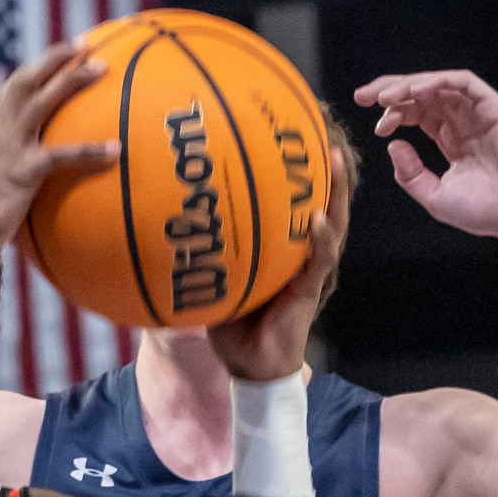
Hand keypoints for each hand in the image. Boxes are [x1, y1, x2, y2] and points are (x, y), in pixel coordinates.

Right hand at [0, 44, 120, 270]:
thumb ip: (10, 172)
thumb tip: (31, 183)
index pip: (10, 91)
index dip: (35, 68)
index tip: (59, 53)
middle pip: (26, 81)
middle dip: (55, 58)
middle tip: (85, 44)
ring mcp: (10, 150)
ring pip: (43, 101)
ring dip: (72, 80)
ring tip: (102, 68)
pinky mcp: (22, 173)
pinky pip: (62, 156)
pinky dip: (90, 151)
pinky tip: (116, 150)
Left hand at [206, 146, 350, 380]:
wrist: (250, 365)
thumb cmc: (231, 321)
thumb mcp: (213, 279)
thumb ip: (201, 251)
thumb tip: (162, 223)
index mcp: (282, 248)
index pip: (294, 203)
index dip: (296, 172)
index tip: (291, 134)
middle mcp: (300, 253)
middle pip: (320, 201)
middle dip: (322, 168)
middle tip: (320, 131)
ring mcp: (309, 270)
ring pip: (332, 223)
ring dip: (335, 192)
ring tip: (332, 160)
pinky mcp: (309, 291)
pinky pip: (319, 261)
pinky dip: (321, 239)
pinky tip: (319, 219)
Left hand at [352, 69, 497, 243]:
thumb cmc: (483, 211)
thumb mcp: (434, 195)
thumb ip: (410, 173)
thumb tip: (392, 143)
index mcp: (450, 139)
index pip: (416, 113)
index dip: (393, 114)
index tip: (377, 128)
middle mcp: (463, 122)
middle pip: (423, 94)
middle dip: (392, 91)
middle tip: (364, 96)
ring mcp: (479, 113)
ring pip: (440, 84)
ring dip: (410, 85)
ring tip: (385, 98)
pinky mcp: (495, 109)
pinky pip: (465, 84)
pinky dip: (438, 82)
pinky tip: (416, 91)